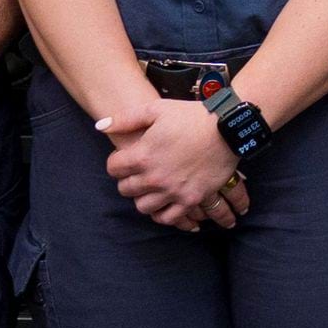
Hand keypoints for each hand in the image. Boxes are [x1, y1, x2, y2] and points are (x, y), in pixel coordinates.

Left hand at [101, 98, 244, 230]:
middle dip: (128, 180)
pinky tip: (164, 204)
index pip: (113, 169)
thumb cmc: (191, 116)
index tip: (126, 159)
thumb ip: (125, 119)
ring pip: (143, 207)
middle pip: (126, 190)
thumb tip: (100, 126)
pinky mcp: (190, 199)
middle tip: (138, 173)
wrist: (227, 127)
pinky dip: (163, 214)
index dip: (117, 162)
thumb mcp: (156, 109)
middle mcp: (154, 177)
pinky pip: (168, 218)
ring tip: (151, 189)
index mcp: (142, 155)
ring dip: (143, 198)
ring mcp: (172, 191)